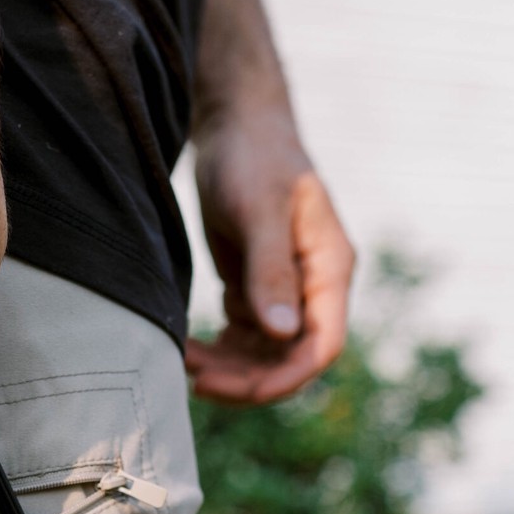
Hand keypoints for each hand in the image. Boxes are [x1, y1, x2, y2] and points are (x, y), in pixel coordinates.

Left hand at [185, 108, 355, 406]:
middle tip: (193, 379)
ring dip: (228, 367)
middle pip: (290, 358)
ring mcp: (285, 290)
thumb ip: (271, 272)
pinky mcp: (256, 287)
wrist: (235, 124)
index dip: (285, 378)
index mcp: (330, 269)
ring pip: (264, 354)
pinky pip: (243, 337)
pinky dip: (218, 350)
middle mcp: (314, 286)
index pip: (322, 345)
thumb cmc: (252, 156)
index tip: (236, 389)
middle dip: (246, 378)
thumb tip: (283, 333)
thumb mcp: (259, 212)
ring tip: (183, 360)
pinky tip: (187, 348)